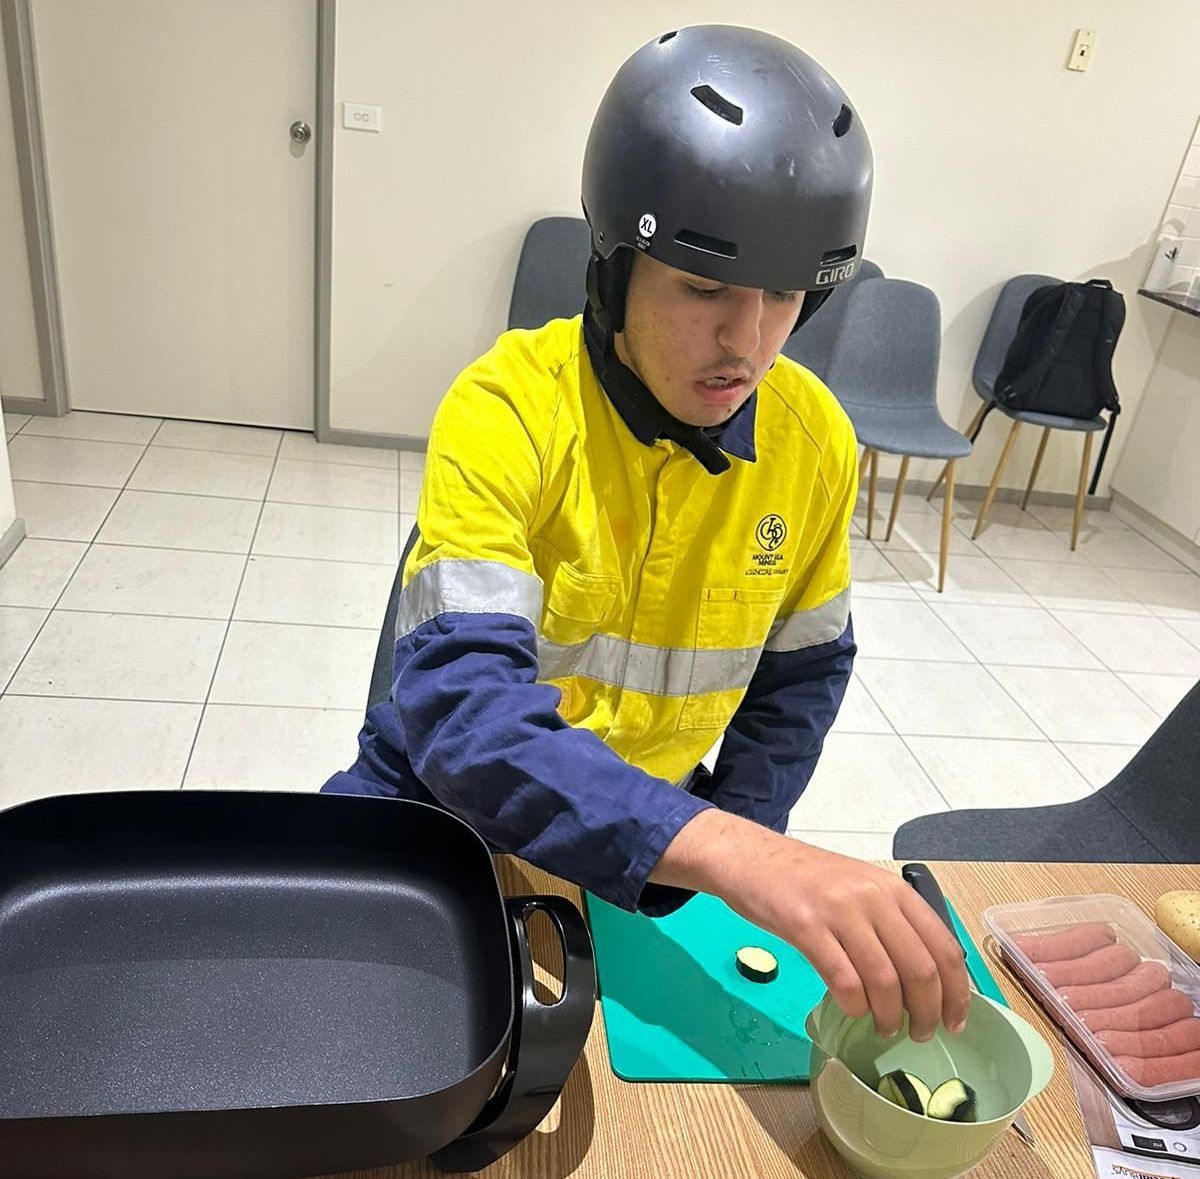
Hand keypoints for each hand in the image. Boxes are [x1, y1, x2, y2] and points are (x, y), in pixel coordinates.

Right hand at [651, 809, 970, 1041]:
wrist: (751, 859)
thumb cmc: (807, 880)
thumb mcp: (860, 888)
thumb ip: (892, 922)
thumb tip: (925, 981)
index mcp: (893, 889)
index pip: (943, 946)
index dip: (957, 992)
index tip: (955, 1021)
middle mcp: (872, 897)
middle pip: (919, 969)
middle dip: (927, 1013)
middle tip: (921, 1034)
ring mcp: (838, 910)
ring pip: (884, 980)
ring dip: (889, 1016)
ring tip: (884, 1028)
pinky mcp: (805, 926)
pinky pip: (842, 980)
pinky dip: (854, 1005)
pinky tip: (853, 1010)